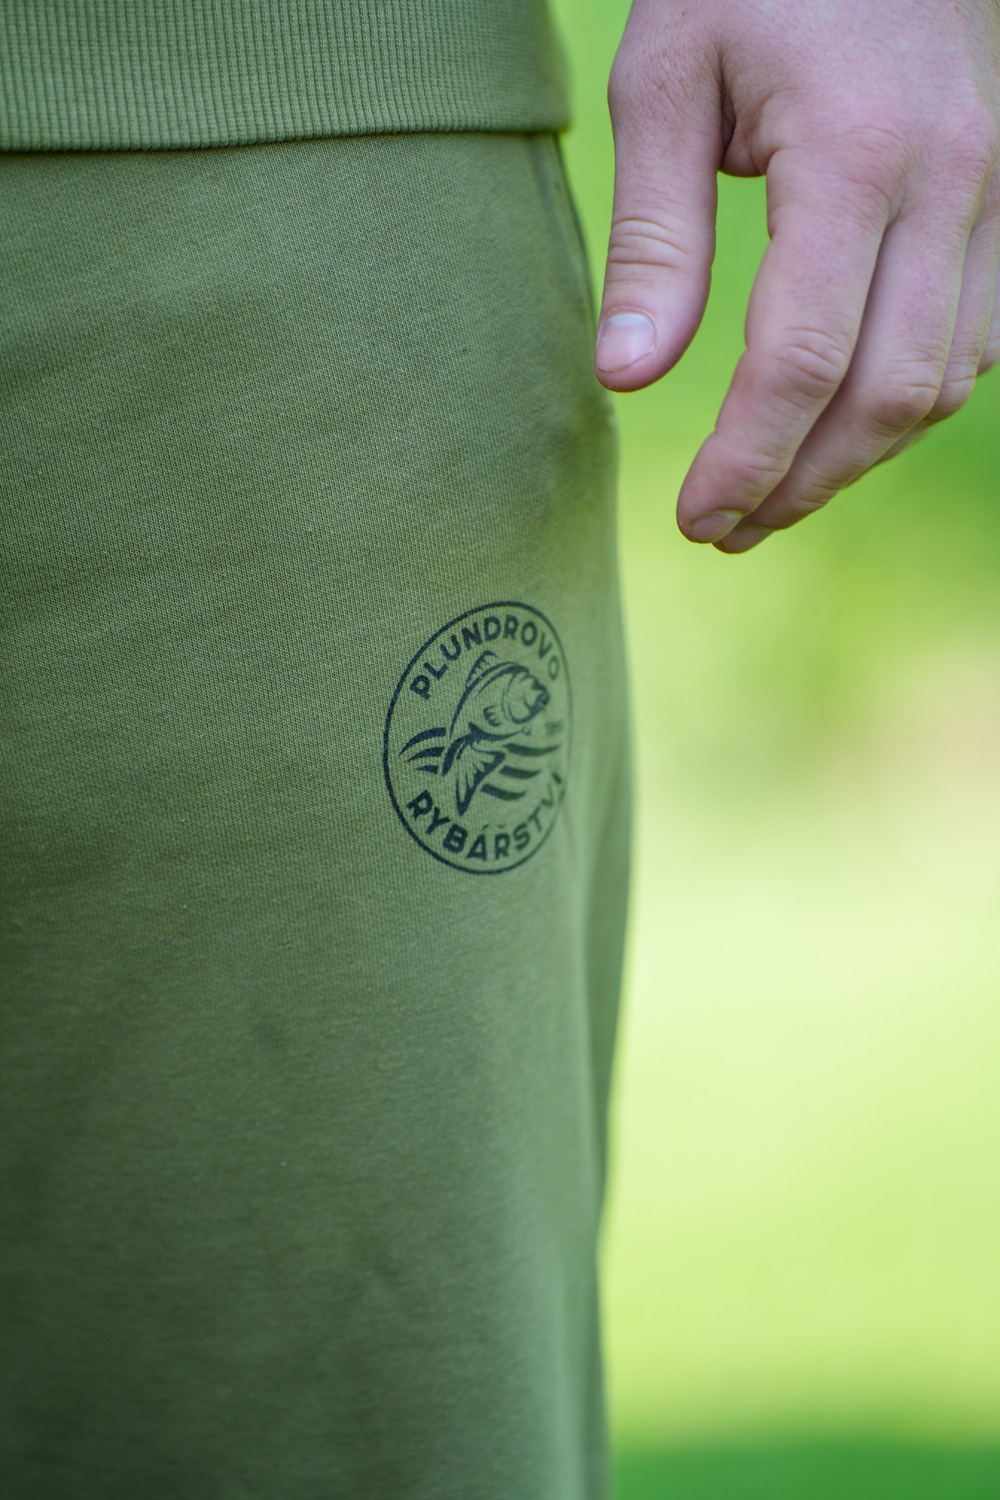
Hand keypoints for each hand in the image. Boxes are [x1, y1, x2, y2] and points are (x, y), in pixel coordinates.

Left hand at [595, 0, 999, 551]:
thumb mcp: (666, 78)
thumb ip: (653, 237)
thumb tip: (626, 378)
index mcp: (853, 155)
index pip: (802, 360)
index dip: (747, 460)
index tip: (696, 516)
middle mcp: (946, 184)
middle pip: (884, 397)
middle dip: (800, 484)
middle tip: (725, 527)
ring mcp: (992, 195)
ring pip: (941, 384)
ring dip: (855, 461)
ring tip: (771, 495)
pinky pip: (974, 342)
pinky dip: (905, 405)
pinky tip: (839, 426)